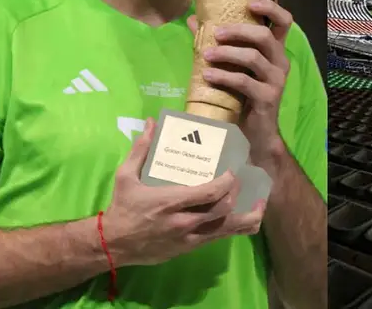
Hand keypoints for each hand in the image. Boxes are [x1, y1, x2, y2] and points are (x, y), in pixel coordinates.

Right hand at [104, 119, 265, 266]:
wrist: (111, 245)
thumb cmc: (122, 208)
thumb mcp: (126, 176)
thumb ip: (141, 149)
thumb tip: (151, 122)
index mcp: (171, 202)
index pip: (211, 192)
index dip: (228, 182)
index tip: (232, 171)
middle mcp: (184, 222)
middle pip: (224, 209)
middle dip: (237, 193)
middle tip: (240, 180)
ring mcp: (189, 238)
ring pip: (228, 229)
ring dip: (247, 216)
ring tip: (260, 203)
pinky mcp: (189, 248)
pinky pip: (218, 239)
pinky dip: (235, 229)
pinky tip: (244, 219)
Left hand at [187, 0, 290, 164]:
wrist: (255, 133)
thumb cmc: (244, 96)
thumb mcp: (234, 66)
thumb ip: (218, 43)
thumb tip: (193, 19)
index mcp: (275, 51)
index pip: (284, 22)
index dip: (270, 8)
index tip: (249, 3)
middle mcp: (280, 62)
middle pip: (265, 36)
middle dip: (238, 31)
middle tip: (216, 33)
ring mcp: (276, 80)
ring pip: (254, 57)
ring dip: (227, 53)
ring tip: (207, 54)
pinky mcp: (267, 98)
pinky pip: (244, 82)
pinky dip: (223, 75)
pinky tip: (207, 74)